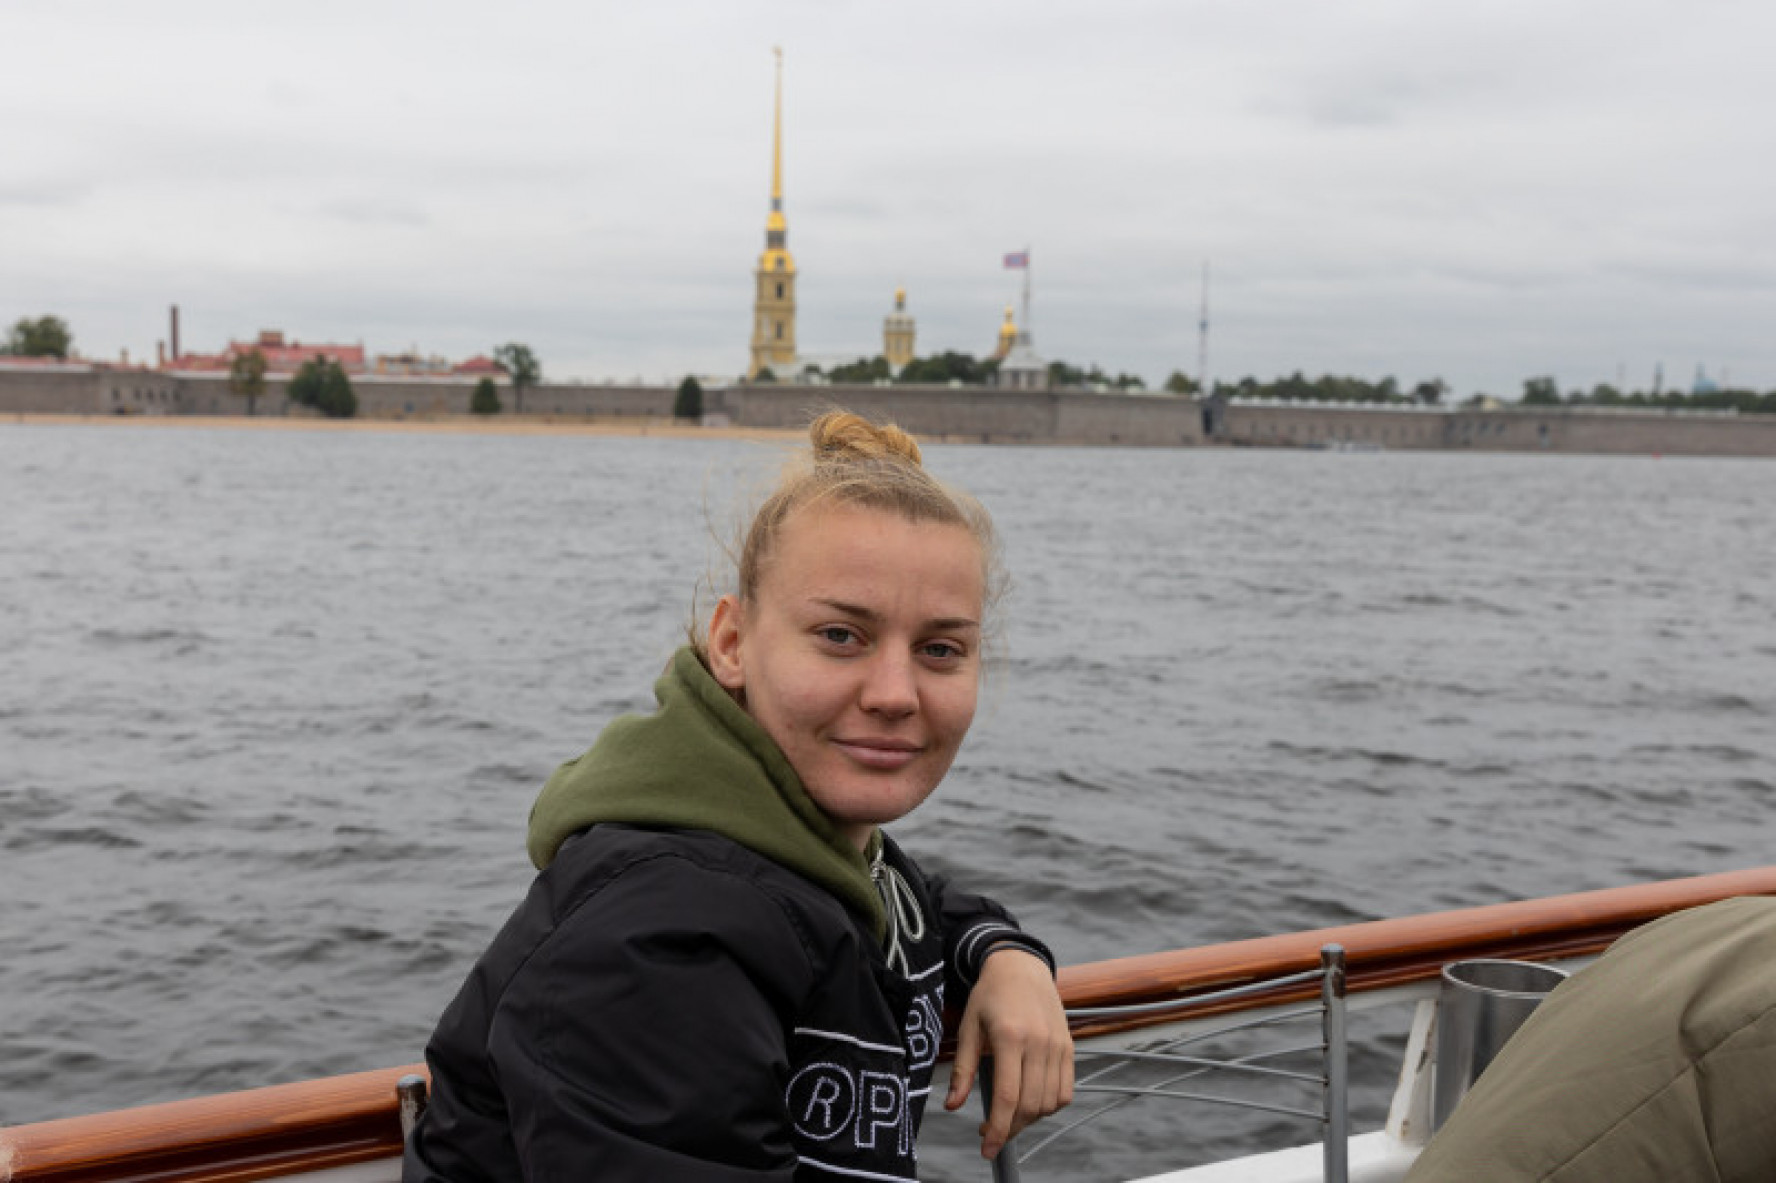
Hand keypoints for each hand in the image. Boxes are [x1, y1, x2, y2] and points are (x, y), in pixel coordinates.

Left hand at [944, 946, 1073, 1159]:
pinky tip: (1030, 1101)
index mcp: (1009, 1037)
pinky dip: (1049, 1106)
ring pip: (1049, 1103)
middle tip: (990, 1131)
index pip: (1007, 1097)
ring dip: (1029, 1119)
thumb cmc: (990, 996)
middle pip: (1030, 1105)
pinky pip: (1065, 1091)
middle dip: (1009, 1128)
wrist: (1021, 967)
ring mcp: (1058, 1045)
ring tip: (1009, 1114)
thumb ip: (962, 1070)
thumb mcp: (968, 1028)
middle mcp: (1039, 1042)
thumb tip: (952, 1106)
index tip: (987, 1148)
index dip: (997, 1129)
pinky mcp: (1069, 1047)